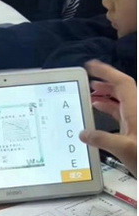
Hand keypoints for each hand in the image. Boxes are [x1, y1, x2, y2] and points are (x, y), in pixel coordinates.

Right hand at [79, 60, 136, 177]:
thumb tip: (83, 134)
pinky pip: (122, 112)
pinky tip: (99, 110)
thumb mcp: (123, 149)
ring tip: (91, 93)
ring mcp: (137, 120)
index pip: (122, 83)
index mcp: (136, 110)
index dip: (107, 71)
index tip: (91, 66)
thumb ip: (101, 140)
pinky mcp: (135, 130)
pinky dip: (109, 108)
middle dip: (105, 81)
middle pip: (122, 89)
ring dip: (107, 95)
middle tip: (88, 79)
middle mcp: (137, 111)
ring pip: (122, 100)